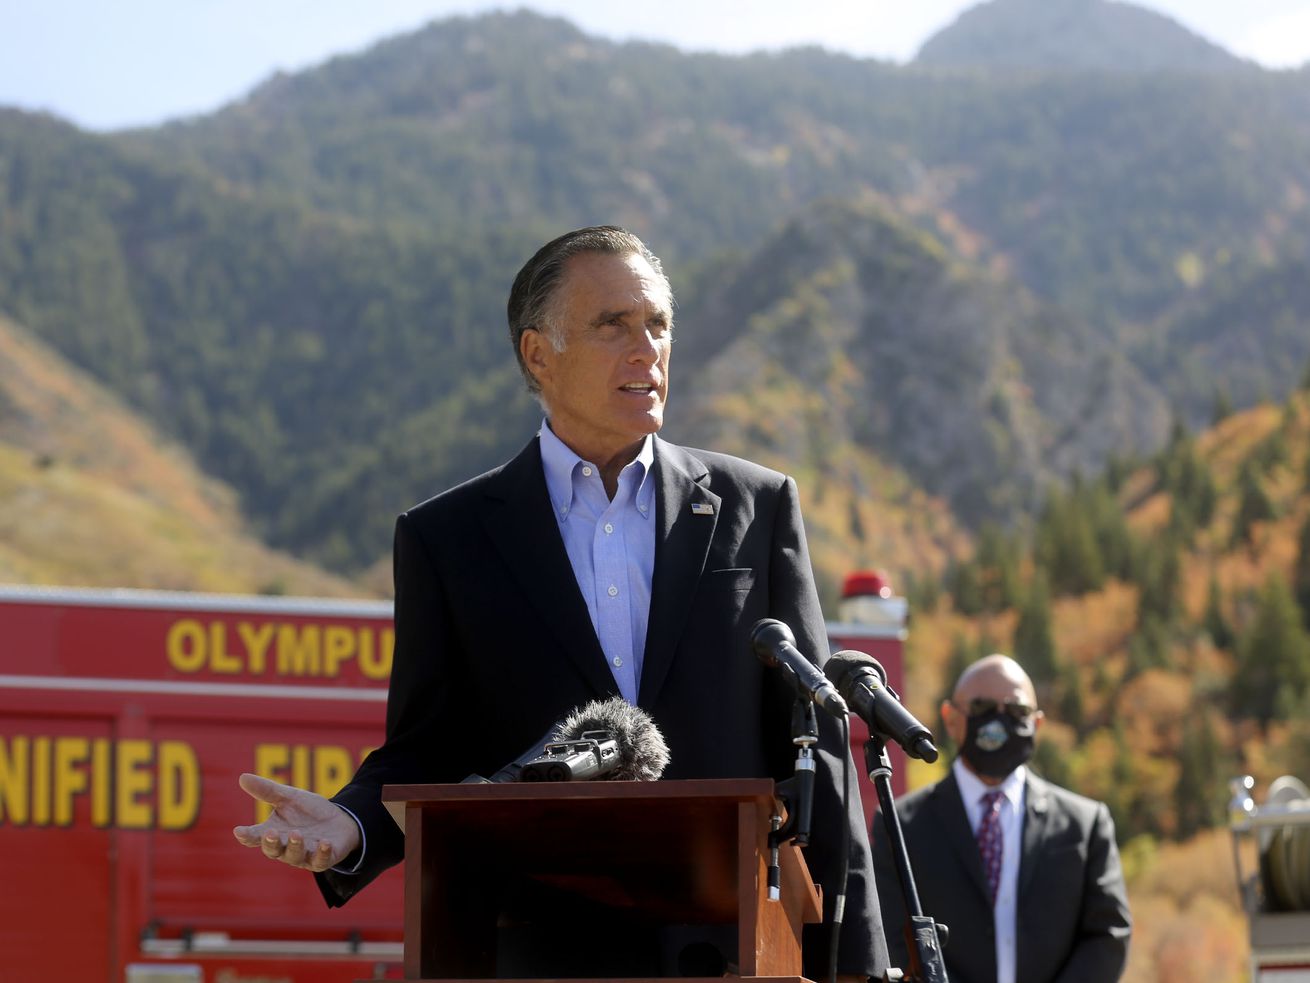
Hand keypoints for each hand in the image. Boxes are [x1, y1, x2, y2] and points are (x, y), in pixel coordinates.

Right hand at [232, 772, 361, 871]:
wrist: (340, 820)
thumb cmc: (308, 811)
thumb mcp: (289, 798)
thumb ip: (267, 791)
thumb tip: (242, 777)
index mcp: (273, 833)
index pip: (255, 837)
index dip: (247, 836)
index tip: (239, 831)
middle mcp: (285, 848)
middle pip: (273, 850)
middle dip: (271, 843)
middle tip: (270, 833)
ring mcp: (304, 856)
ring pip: (295, 856)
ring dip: (295, 845)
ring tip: (296, 833)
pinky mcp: (323, 859)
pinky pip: (321, 860)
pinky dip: (322, 852)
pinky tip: (324, 842)